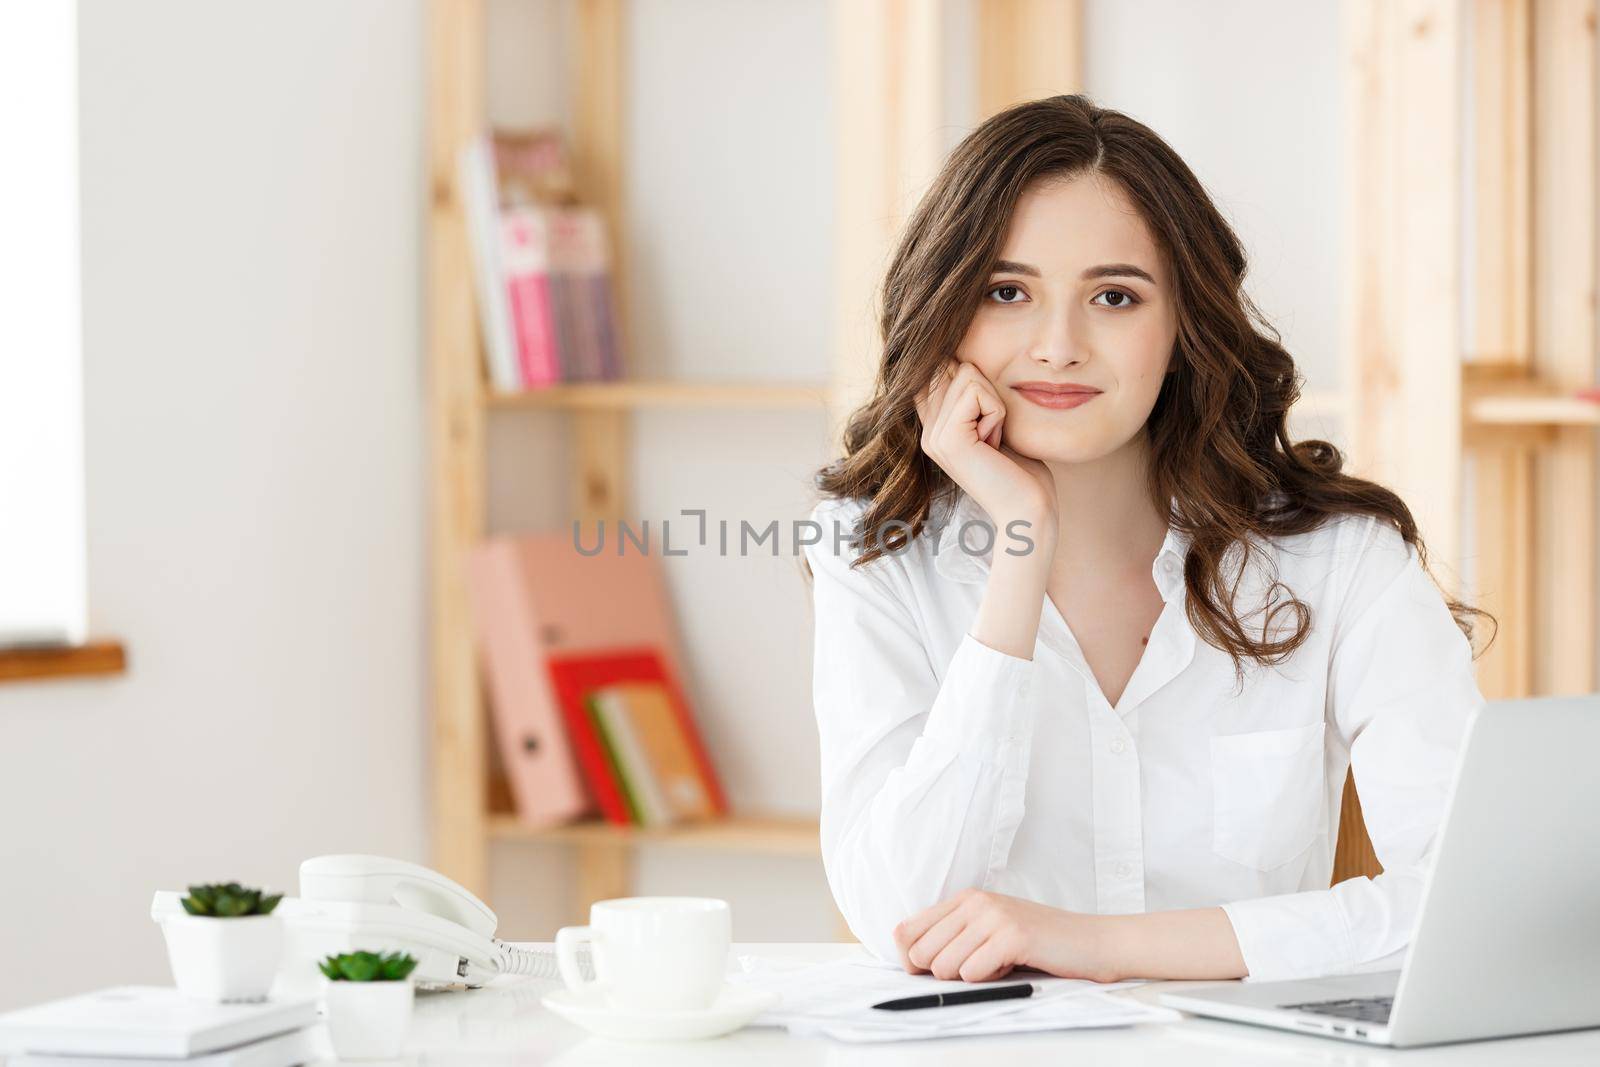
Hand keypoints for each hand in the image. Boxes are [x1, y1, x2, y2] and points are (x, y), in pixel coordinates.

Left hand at [892, 888, 1117, 983]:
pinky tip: (1012, 965)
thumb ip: (953, 937)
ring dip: (970, 977)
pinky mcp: (1011, 936)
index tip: (935, 969)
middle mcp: (974, 902)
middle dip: (943, 973)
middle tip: (977, 966)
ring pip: (944, 966)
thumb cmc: (1038, 943)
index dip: (912, 961)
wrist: (1091, 942)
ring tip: (999, 964)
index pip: (905, 931)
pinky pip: (973, 973)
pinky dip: (990, 980)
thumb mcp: (988, 930)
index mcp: (965, 899)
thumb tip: (910, 961)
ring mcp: (993, 917)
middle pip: (920, 953)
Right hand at [915, 359, 1057, 528]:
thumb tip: (962, 359)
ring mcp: (934, 436)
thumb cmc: (1021, 471)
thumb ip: (972, 397)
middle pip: (953, 368)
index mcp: (933, 429)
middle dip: (987, 392)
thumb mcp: (992, 424)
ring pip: (967, 376)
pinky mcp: (948, 439)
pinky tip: (995, 442)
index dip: (962, 372)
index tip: (986, 406)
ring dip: (994, 404)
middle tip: (995, 433)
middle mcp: (927, 432)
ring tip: (995, 440)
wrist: (1027, 510)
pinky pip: (976, 393)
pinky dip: (996, 412)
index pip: (934, 372)